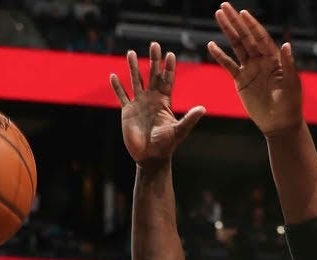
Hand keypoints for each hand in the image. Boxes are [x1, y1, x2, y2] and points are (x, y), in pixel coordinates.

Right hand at [110, 43, 205, 166]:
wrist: (150, 157)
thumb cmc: (166, 146)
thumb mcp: (179, 131)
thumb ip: (189, 119)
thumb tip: (203, 108)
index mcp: (164, 102)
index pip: (167, 81)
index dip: (168, 68)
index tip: (169, 54)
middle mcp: (152, 100)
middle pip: (152, 75)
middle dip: (153, 60)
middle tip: (154, 45)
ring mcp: (139, 104)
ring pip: (136, 81)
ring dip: (133, 68)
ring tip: (130, 53)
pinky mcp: (127, 112)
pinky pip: (122, 96)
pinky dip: (117, 87)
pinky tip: (113, 76)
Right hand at [207, 3, 302, 137]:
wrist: (280, 123)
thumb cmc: (290, 104)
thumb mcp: (291, 84)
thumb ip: (288, 65)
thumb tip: (286, 45)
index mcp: (274, 58)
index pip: (260, 37)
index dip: (251, 25)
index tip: (242, 12)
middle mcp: (261, 60)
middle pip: (246, 37)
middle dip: (235, 21)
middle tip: (224, 6)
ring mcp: (250, 69)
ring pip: (236, 46)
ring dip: (227, 31)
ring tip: (218, 16)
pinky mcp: (241, 81)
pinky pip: (229, 65)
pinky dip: (220, 56)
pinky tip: (211, 45)